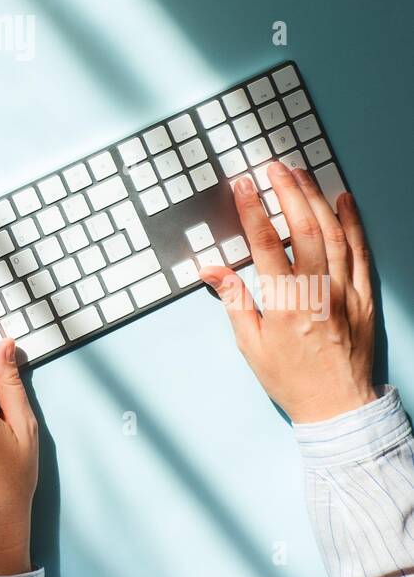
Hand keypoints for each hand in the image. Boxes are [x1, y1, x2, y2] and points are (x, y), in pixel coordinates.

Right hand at [201, 161, 376, 422]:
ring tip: (302, 174)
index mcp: (285, 304)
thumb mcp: (250, 345)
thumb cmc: (291, 379)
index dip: (254, 210)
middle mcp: (318, 293)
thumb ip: (233, 299)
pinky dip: (353, 223)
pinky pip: (362, 253)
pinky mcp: (365, 297)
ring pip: (334, 235)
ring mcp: (346, 293)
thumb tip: (210, 268)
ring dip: (316, 199)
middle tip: (275, 168)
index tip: (245, 184)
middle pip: (304, 230)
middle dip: (288, 192)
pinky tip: (344, 201)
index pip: (266, 245)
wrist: (338, 408)